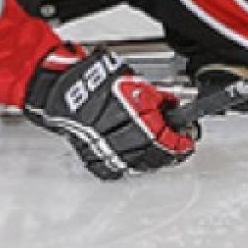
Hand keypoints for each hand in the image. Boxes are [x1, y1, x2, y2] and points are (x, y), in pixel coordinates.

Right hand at [24, 46, 195, 179]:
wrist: (60, 86)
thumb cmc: (91, 78)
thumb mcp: (130, 77)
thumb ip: (151, 94)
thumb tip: (167, 103)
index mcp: (134, 115)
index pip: (167, 136)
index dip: (181, 138)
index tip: (187, 136)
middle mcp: (121, 136)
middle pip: (155, 154)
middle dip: (168, 150)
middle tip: (176, 145)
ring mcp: (105, 149)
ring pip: (137, 164)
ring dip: (151, 159)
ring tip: (156, 152)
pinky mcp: (91, 156)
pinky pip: (113, 169)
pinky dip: (125, 166)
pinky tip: (131, 159)